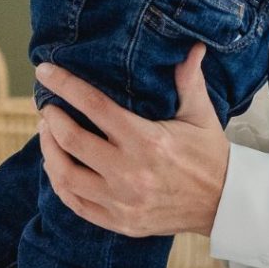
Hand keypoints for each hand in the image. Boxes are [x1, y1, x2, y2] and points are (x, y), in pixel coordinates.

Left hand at [35, 43, 229, 237]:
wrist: (223, 202)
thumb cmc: (208, 153)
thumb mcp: (200, 113)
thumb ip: (189, 79)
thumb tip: (192, 45)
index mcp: (148, 140)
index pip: (95, 107)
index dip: (66, 86)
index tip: (45, 72)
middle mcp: (130, 172)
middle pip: (73, 141)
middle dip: (52, 118)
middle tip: (46, 105)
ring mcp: (122, 202)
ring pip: (66, 176)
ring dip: (49, 150)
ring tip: (47, 132)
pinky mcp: (119, 222)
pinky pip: (76, 203)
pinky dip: (60, 183)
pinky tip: (57, 165)